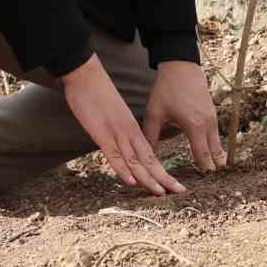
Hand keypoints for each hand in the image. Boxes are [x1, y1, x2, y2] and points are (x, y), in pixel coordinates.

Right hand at [58, 55, 185, 194]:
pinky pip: (114, 154)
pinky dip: (123, 169)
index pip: (150, 154)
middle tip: (180, 191)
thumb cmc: (96, 93)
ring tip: (161, 192)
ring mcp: (116, 133)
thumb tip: (119, 144)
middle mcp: (129, 132)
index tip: (172, 184)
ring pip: (135, 160)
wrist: (86, 73)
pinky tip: (131, 181)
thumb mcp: (112, 114)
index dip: (161, 171)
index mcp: (132, 128)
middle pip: (149, 160)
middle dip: (164, 178)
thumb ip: (118, 130)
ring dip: (148, 178)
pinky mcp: (102, 133)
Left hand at [143, 60, 225, 172]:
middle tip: (213, 180)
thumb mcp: (155, 112)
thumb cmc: (167, 89)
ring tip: (218, 167)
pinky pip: (217, 132)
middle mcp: (207, 123)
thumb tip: (144, 153)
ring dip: (217, 154)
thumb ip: (150, 135)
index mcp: (194, 126)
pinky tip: (215, 149)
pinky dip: (217, 143)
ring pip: (217, 141)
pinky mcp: (212, 111)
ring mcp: (212, 116)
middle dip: (213, 164)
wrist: (182, 66)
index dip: (203, 167)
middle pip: (214, 150)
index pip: (201, 153)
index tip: (204, 179)